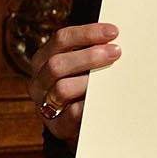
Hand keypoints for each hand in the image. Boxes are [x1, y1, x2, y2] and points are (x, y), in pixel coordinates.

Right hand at [27, 22, 120, 147]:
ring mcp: (44, 104)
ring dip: (89, 80)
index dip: (88, 33)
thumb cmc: (81, 85)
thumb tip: (117, 38)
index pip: (61, 39)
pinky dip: (89, 105)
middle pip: (57, 64)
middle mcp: (39, 80)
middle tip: (116, 51)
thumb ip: (92, 50)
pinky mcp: (57, 125)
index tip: (113, 31)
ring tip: (111, 77)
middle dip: (90, 56)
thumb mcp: (80, 65)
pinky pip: (72, 114)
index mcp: (44, 59)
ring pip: (62, 88)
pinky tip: (105, 99)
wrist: (76, 123)